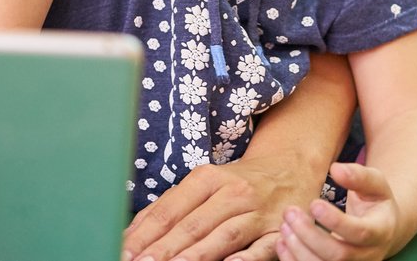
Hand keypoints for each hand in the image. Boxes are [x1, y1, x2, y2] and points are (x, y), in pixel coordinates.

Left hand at [123, 151, 324, 260]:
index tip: (125, 251)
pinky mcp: (279, 229)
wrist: (291, 166)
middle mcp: (231, 192)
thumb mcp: (205, 183)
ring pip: (222, 236)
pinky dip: (246, 257)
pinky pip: (262, 247)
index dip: (146, 233)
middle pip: (192, 225)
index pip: (170, 210)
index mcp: (207, 178)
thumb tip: (133, 232)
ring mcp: (257, 211)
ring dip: (194, 256)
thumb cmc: (238, 180)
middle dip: (163, 249)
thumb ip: (172, 205)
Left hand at [276, 162, 400, 260]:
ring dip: (299, 250)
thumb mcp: (375, 183)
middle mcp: (368, 255)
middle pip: (339, 256)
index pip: (359, 233)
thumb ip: (358, 175)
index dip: (335, 221)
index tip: (314, 203)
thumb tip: (336, 169)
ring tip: (284, 227)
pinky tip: (282, 243)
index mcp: (379, 231)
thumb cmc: (374, 202)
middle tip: (290, 213)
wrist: (383, 228)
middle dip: (310, 235)